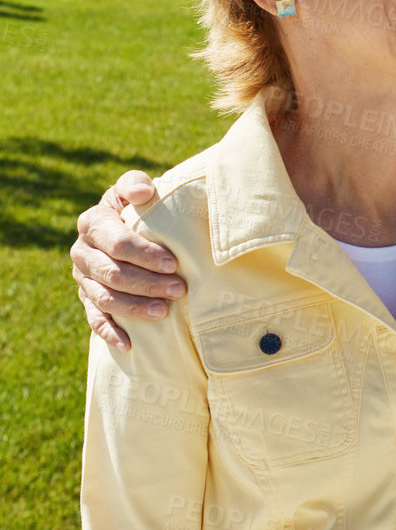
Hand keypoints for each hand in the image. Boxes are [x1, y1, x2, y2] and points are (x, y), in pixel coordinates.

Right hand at [71, 171, 185, 351]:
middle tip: (179, 289)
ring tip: (165, 312)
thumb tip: (143, 193)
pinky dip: (110, 333)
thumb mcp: (133, 189)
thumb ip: (135, 184)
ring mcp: (83, 278)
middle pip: (113, 273)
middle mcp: (82, 252)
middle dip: (147, 283)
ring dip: (135, 308)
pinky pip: (94, 319)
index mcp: (92, 223)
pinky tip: (130, 345)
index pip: (117, 243)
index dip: (145, 254)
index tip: (173, 263)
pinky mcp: (86, 298)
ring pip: (105, 298)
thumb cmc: (136, 206)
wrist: (124, 226)